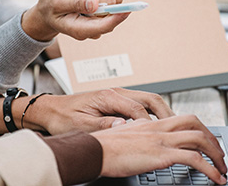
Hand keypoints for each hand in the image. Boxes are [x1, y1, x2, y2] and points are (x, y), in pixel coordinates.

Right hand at [21, 0, 126, 41]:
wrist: (48, 11)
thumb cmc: (50, 7)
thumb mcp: (57, 2)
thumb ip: (75, 3)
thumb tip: (94, 4)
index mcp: (80, 29)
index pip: (104, 25)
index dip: (116, 16)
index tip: (127, 9)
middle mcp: (93, 28)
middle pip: (111, 9)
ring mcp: (99, 22)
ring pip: (115, 2)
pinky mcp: (103, 14)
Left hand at [23, 88, 175, 133]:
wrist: (49, 110)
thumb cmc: (62, 117)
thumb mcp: (81, 125)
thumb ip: (104, 125)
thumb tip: (124, 127)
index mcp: (108, 96)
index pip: (139, 108)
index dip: (151, 123)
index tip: (160, 136)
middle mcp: (116, 92)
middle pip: (151, 99)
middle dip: (167, 114)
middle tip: (178, 130)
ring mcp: (117, 96)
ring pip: (149, 100)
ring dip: (162, 113)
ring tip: (173, 128)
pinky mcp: (116, 102)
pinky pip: (141, 105)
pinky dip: (153, 114)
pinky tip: (156, 126)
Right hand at [91, 115, 227, 184]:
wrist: (93, 151)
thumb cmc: (102, 147)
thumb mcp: (123, 135)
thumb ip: (136, 134)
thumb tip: (140, 138)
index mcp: (151, 124)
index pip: (183, 119)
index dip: (199, 129)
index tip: (206, 142)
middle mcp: (159, 128)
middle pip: (196, 124)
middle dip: (213, 139)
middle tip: (219, 155)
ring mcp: (162, 140)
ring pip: (200, 140)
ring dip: (216, 155)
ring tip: (222, 170)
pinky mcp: (162, 155)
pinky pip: (194, 159)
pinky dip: (210, 169)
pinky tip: (215, 178)